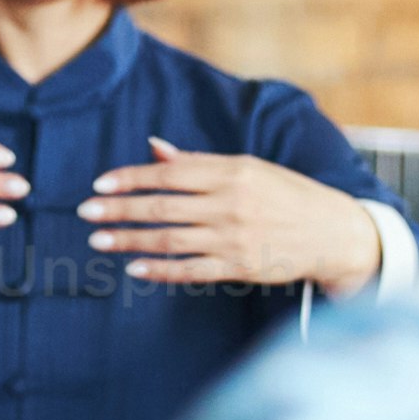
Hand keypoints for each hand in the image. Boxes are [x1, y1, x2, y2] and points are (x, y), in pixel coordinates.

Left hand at [84, 145, 380, 291]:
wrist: (332, 232)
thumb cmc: (286, 194)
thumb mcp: (248, 168)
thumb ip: (199, 162)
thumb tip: (154, 148)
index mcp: (233, 171)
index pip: (171, 172)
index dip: (131, 178)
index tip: (100, 185)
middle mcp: (232, 203)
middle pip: (163, 206)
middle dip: (120, 210)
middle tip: (86, 214)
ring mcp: (235, 237)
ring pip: (171, 240)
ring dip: (132, 241)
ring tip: (99, 241)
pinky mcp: (240, 267)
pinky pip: (192, 270)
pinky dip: (161, 270)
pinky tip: (135, 268)